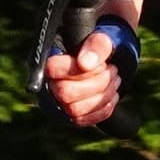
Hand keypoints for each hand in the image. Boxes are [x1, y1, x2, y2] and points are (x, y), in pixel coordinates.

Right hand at [38, 17, 137, 132]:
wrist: (107, 61)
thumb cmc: (101, 47)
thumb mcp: (104, 38)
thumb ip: (96, 44)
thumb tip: (85, 63)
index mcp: (49, 57)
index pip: (52, 68)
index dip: (78, 69)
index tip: (101, 63)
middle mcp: (45, 81)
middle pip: (65, 93)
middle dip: (96, 82)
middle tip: (111, 70)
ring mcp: (55, 101)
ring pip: (75, 110)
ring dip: (102, 94)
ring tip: (114, 79)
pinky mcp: (67, 116)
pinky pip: (83, 120)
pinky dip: (103, 108)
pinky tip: (111, 93)